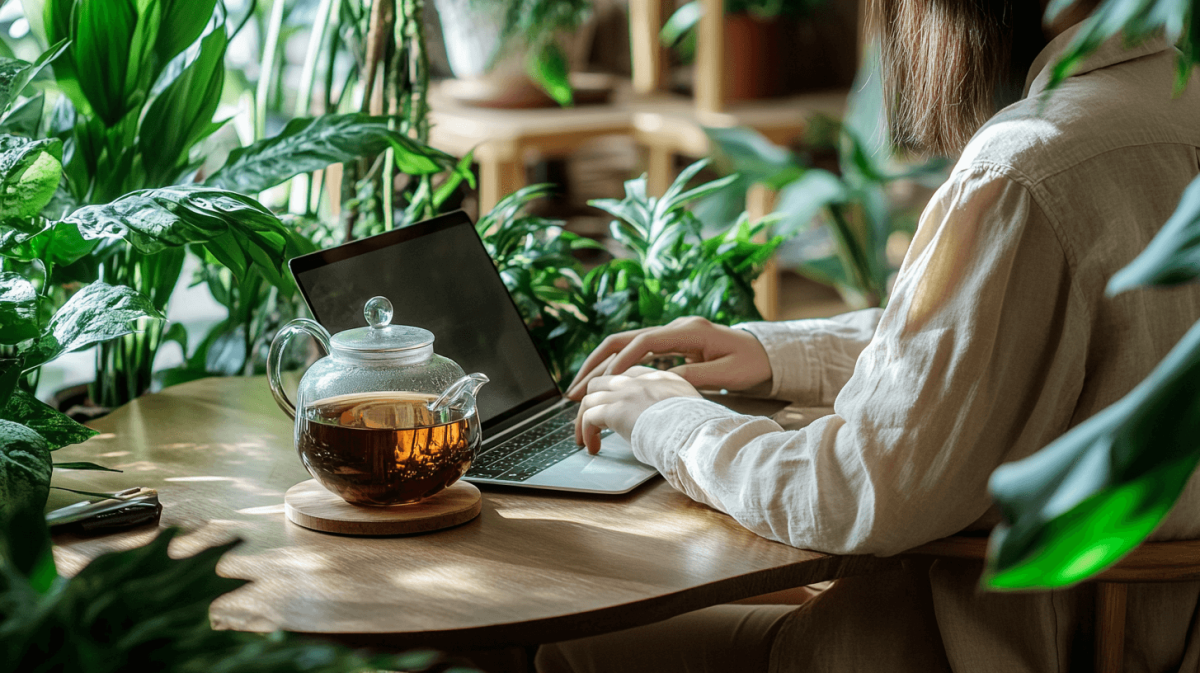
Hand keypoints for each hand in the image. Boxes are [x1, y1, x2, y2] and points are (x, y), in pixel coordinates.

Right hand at [566, 317, 771, 400]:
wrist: (765, 353)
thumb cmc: (751, 364)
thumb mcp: (729, 373)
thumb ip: (697, 375)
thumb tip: (663, 383)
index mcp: (688, 331)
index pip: (645, 341)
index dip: (623, 361)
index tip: (606, 383)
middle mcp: (673, 328)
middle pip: (622, 339)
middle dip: (595, 364)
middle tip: (575, 390)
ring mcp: (669, 335)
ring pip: (622, 345)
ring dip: (598, 367)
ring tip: (578, 390)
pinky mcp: (668, 345)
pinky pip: (633, 354)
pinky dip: (614, 368)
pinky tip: (601, 386)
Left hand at [575, 367, 701, 453]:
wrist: (696, 432)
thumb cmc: (700, 430)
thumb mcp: (692, 411)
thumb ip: (677, 409)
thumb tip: (668, 424)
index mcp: (663, 378)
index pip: (631, 375)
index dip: (618, 391)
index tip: (614, 405)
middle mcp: (641, 380)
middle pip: (605, 381)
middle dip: (594, 398)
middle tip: (591, 418)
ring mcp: (626, 393)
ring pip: (591, 397)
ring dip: (584, 417)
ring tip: (585, 437)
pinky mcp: (615, 410)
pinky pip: (589, 417)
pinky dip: (586, 432)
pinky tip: (592, 447)